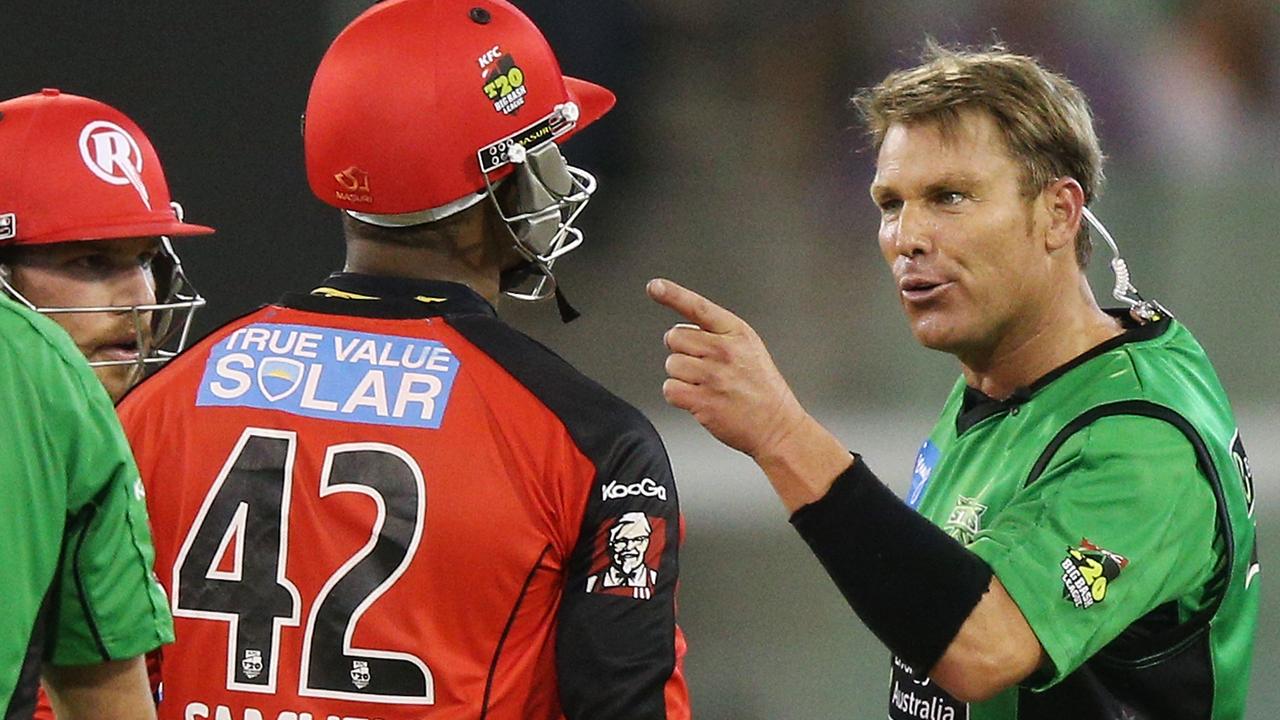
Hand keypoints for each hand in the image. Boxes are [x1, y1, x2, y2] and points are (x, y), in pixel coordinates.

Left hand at [646, 278, 805, 458]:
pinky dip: (678, 396)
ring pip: (671, 364)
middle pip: (675, 337)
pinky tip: (698, 399)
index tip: (654, 286)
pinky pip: (670, 389)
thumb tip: (682, 330)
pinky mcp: (703, 401)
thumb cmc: (763, 389)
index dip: (673, 295)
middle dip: (682, 351)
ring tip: (707, 386)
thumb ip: (718, 335)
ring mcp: (713, 376)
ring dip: (681, 376)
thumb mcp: (750, 349)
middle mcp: (724, 351)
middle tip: (704, 367)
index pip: (699, 308)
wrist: (777, 426)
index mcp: (737, 333)